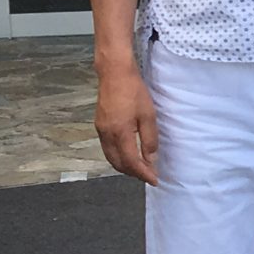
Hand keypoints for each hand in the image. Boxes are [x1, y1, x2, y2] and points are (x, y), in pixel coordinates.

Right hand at [95, 67, 160, 184]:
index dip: (143, 173)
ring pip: (111, 157)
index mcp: (119, 133)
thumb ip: (149, 140)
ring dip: (125, 166)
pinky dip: (118, 157)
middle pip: (118, 163)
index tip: (154, 180)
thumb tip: (151, 160)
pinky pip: (107, 148)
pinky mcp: (99, 125)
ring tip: (141, 168)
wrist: (114, 73)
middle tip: (149, 175)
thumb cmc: (134, 91)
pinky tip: (128, 155)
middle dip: (133, 173)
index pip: (131, 162)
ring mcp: (100, 130)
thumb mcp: (148, 116)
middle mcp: (106, 135)